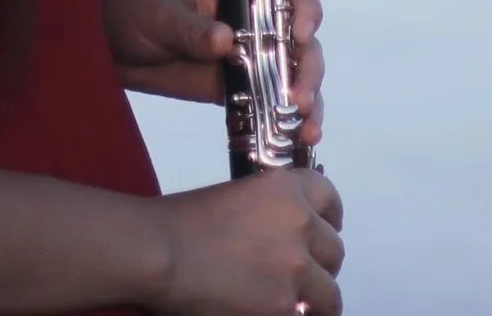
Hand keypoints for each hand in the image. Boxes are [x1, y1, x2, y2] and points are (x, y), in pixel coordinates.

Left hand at [103, 0, 325, 141]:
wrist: (105, 46)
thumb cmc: (132, 13)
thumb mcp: (159, 15)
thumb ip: (190, 29)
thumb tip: (226, 40)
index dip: (305, 7)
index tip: (302, 33)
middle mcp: (250, 22)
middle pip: (299, 40)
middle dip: (308, 67)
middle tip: (301, 97)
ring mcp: (247, 57)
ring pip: (293, 74)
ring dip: (307, 99)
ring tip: (306, 127)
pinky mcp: (236, 90)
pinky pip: (271, 103)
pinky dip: (288, 121)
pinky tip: (297, 140)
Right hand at [151, 165, 344, 315]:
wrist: (158, 253)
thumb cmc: (177, 222)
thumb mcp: (231, 198)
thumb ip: (265, 212)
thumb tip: (276, 238)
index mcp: (283, 189)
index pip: (328, 196)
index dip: (328, 215)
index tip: (324, 228)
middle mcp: (299, 223)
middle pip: (334, 249)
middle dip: (320, 264)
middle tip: (298, 275)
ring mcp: (296, 268)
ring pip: (329, 293)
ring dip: (314, 300)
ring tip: (291, 305)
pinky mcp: (286, 306)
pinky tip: (274, 313)